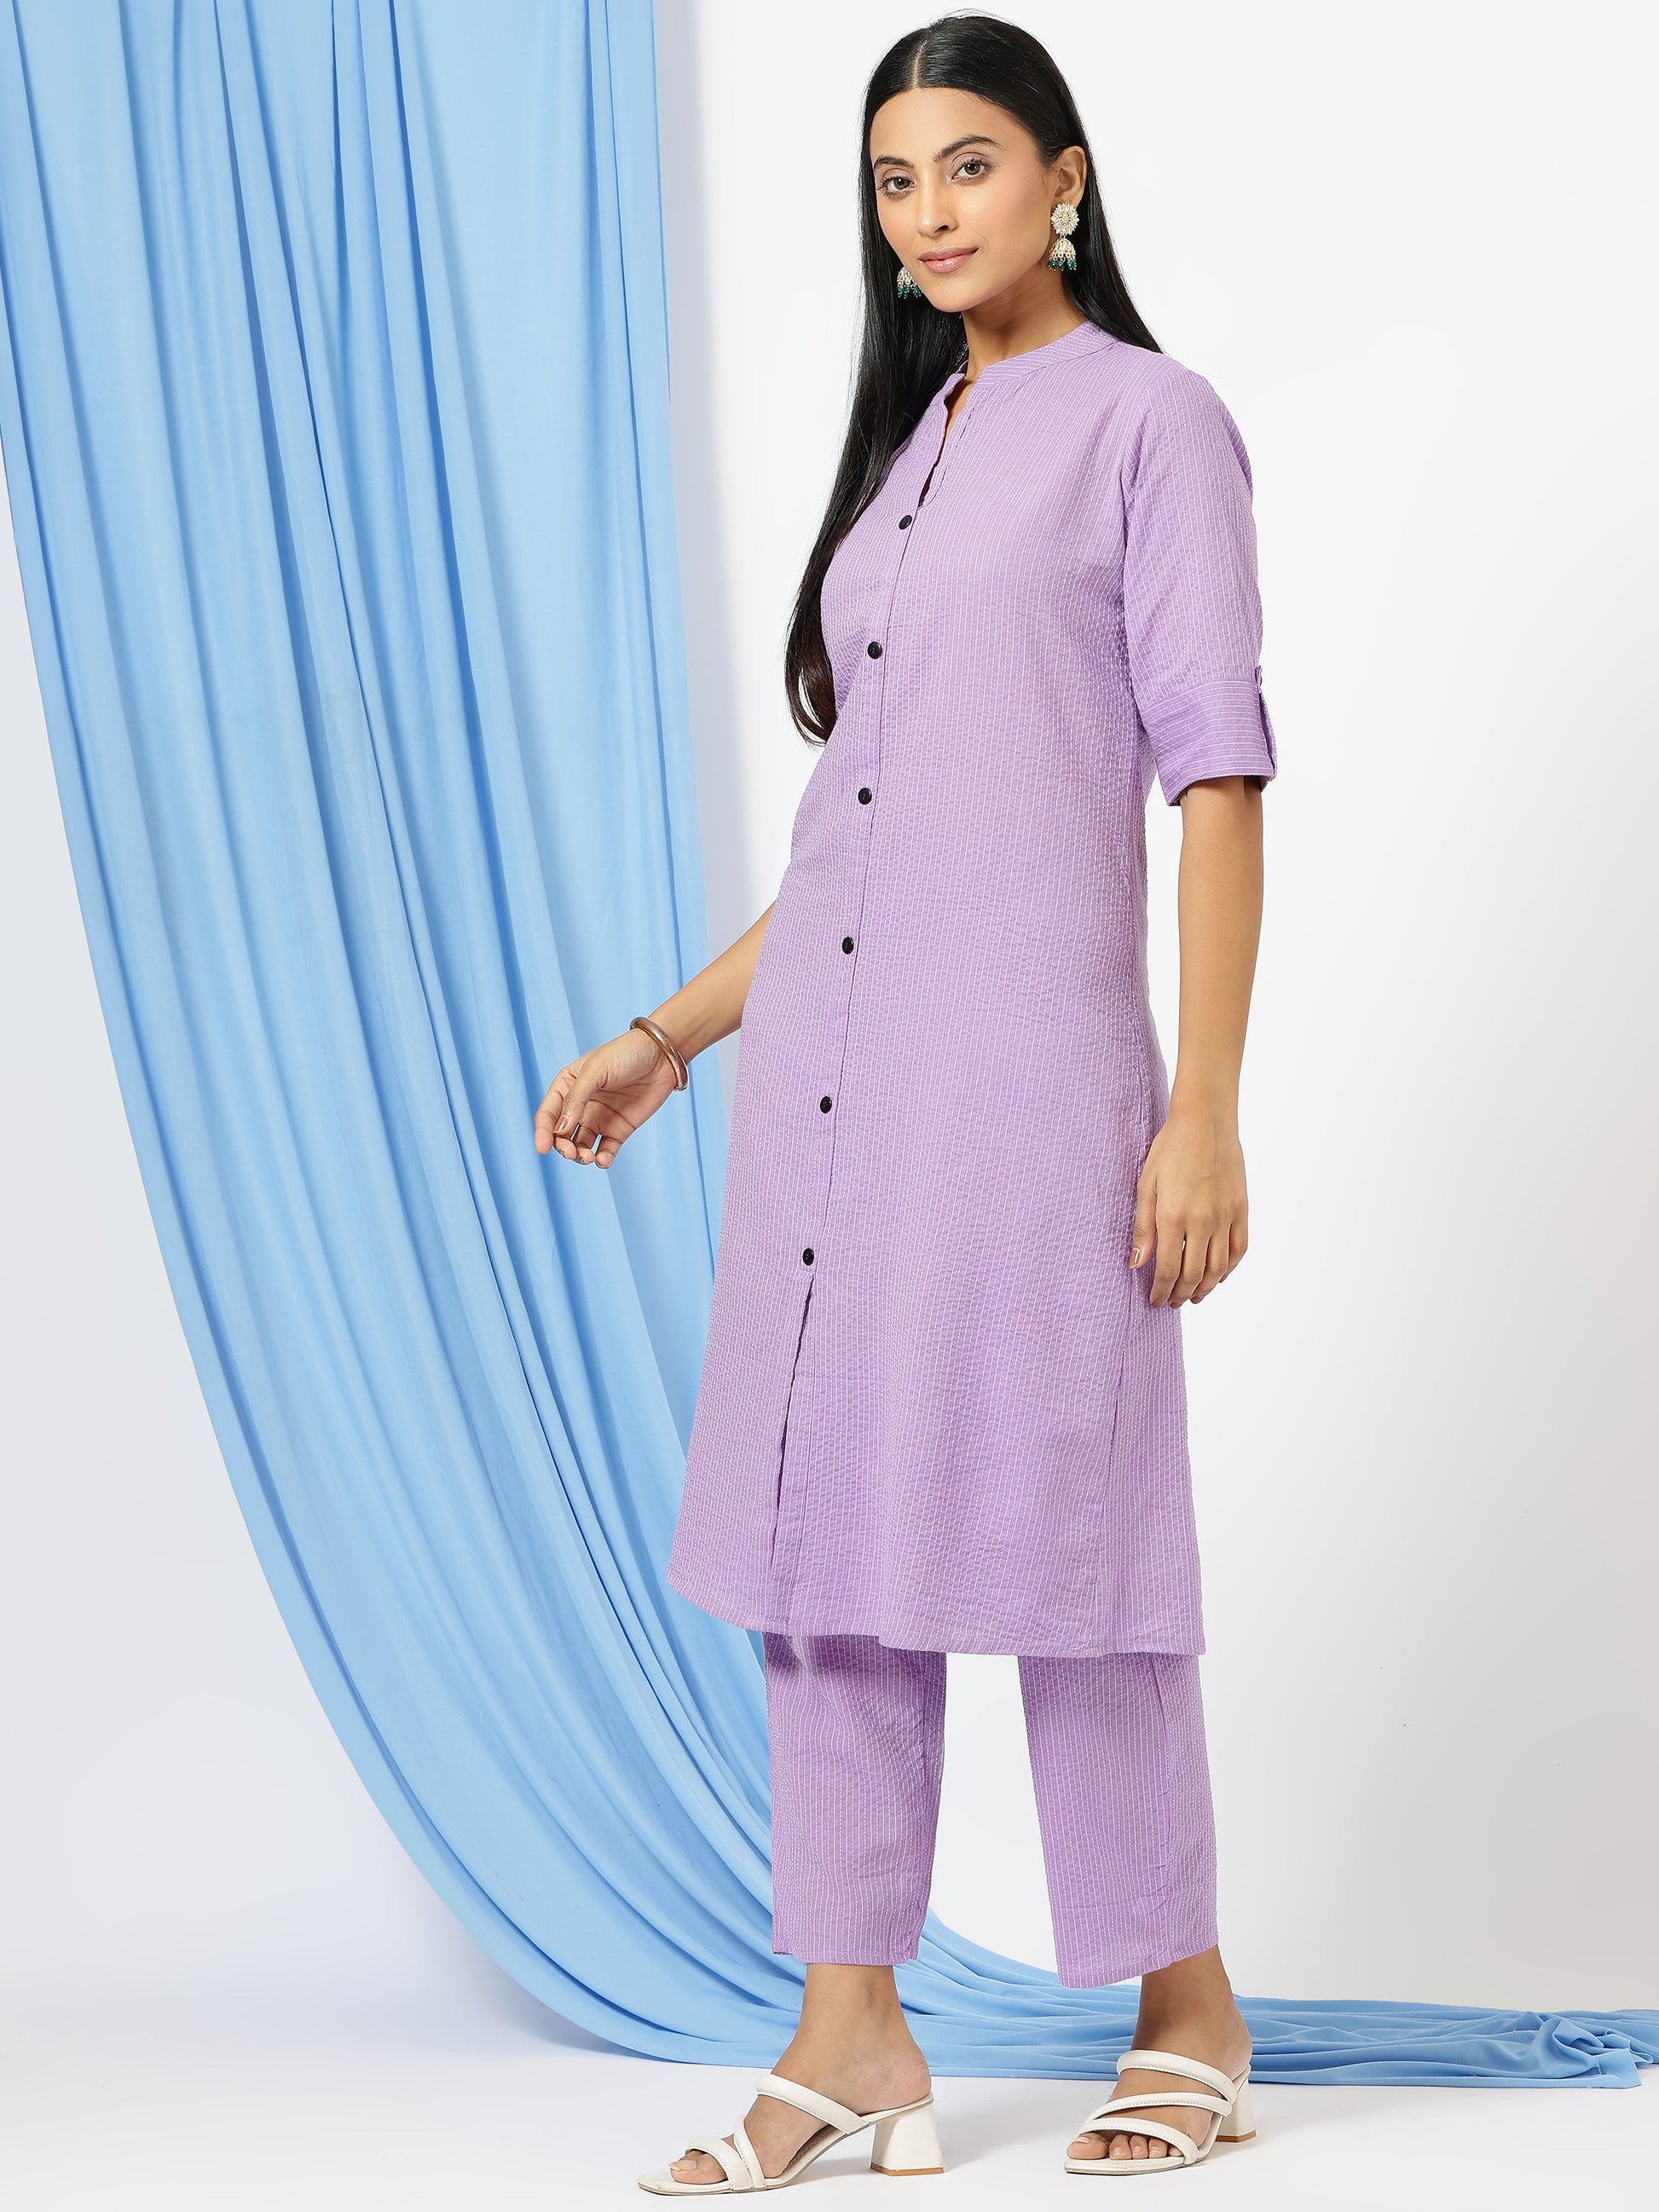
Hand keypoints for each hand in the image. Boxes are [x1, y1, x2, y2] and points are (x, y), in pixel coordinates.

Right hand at [533, 1025, 682, 1167]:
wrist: (662, 1056)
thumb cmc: (625, 1054)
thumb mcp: (596, 1070)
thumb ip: (576, 1098)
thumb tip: (560, 1129)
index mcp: (566, 1087)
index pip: (548, 1114)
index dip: (543, 1133)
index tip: (542, 1148)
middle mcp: (579, 1106)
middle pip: (562, 1135)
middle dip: (562, 1148)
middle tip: (571, 1153)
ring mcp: (598, 1119)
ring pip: (581, 1146)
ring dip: (580, 1156)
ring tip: (588, 1157)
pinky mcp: (618, 1130)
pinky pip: (606, 1150)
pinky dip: (602, 1159)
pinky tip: (603, 1159)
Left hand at [1128, 1101, 1247, 1306]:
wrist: (1205, 1122)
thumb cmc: (1170, 1150)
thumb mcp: (1146, 1186)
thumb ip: (1143, 1228)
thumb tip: (1136, 1264)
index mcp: (1174, 1216)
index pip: (1168, 1269)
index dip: (1161, 1290)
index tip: (1155, 1300)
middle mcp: (1203, 1221)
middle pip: (1194, 1274)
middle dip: (1180, 1294)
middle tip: (1171, 1301)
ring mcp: (1225, 1216)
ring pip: (1219, 1268)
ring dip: (1205, 1288)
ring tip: (1193, 1296)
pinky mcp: (1241, 1209)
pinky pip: (1239, 1249)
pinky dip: (1229, 1268)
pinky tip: (1218, 1276)